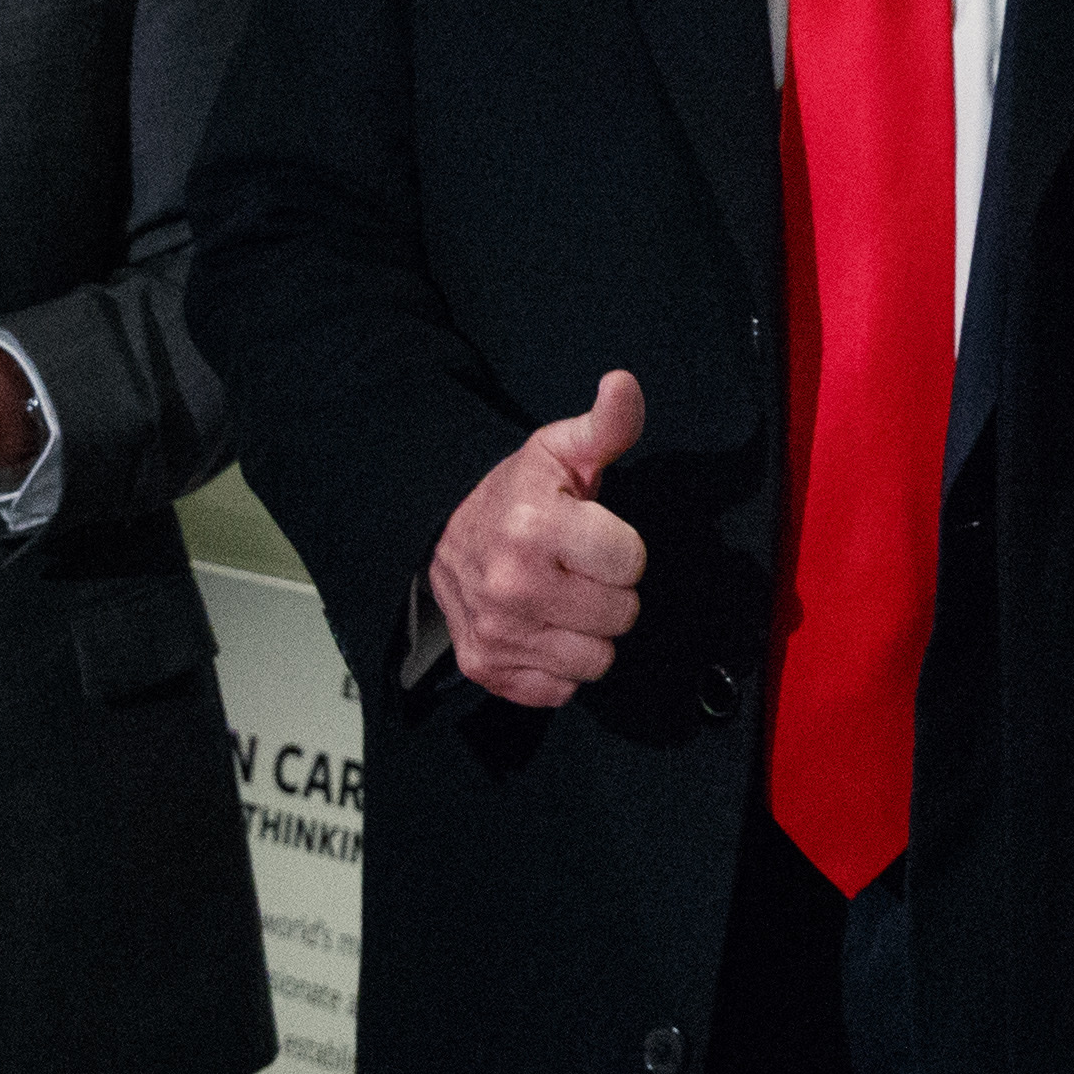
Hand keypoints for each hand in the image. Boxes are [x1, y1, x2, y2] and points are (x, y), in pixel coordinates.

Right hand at [426, 373, 645, 706]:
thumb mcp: (560, 451)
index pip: (631, 562)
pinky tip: (541, 628)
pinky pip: (561, 689)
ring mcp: (498, 633)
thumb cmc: (517, 495)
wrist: (442, 537)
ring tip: (562, 599)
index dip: (621, 547)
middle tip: (577, 569)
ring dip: (588, 633)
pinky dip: (557, 665)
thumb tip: (624, 384)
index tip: (592, 535)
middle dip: (609, 591)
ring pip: (597, 660)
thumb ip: (606, 424)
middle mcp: (513, 586)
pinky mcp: (488, 668)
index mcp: (536, 527)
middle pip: (621, 616)